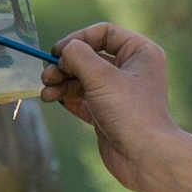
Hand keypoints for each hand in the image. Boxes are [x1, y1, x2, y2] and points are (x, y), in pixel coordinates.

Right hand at [42, 20, 179, 191]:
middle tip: (46, 74)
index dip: (78, 39)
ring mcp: (118, 92)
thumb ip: (78, 57)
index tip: (57, 51)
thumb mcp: (102, 77)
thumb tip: (64, 52)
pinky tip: (52, 98)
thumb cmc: (131, 113)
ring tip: (46, 91)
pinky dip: (66, 97)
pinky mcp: (107, 113)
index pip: (104, 33)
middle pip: (89, 56)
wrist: (145, 158)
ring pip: (83, 78)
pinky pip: (82, 98)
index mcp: (140, 53)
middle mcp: (131, 69)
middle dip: (65, 65)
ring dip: (61, 82)